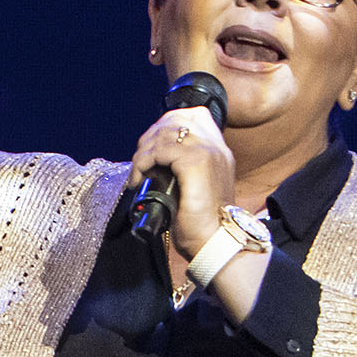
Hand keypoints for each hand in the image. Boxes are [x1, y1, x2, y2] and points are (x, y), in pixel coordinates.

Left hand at [129, 111, 238, 261]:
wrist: (213, 241)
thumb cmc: (200, 222)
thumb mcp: (194, 187)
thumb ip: (183, 168)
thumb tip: (155, 162)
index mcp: (218, 150)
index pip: (194, 115)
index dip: (166, 124)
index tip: (151, 148)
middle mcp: (216, 146)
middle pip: (175, 119)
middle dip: (150, 136)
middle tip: (140, 162)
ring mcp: (208, 151)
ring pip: (165, 133)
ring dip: (143, 151)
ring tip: (137, 172)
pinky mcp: (196, 162)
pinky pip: (160, 150)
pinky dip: (143, 162)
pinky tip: (139, 179)